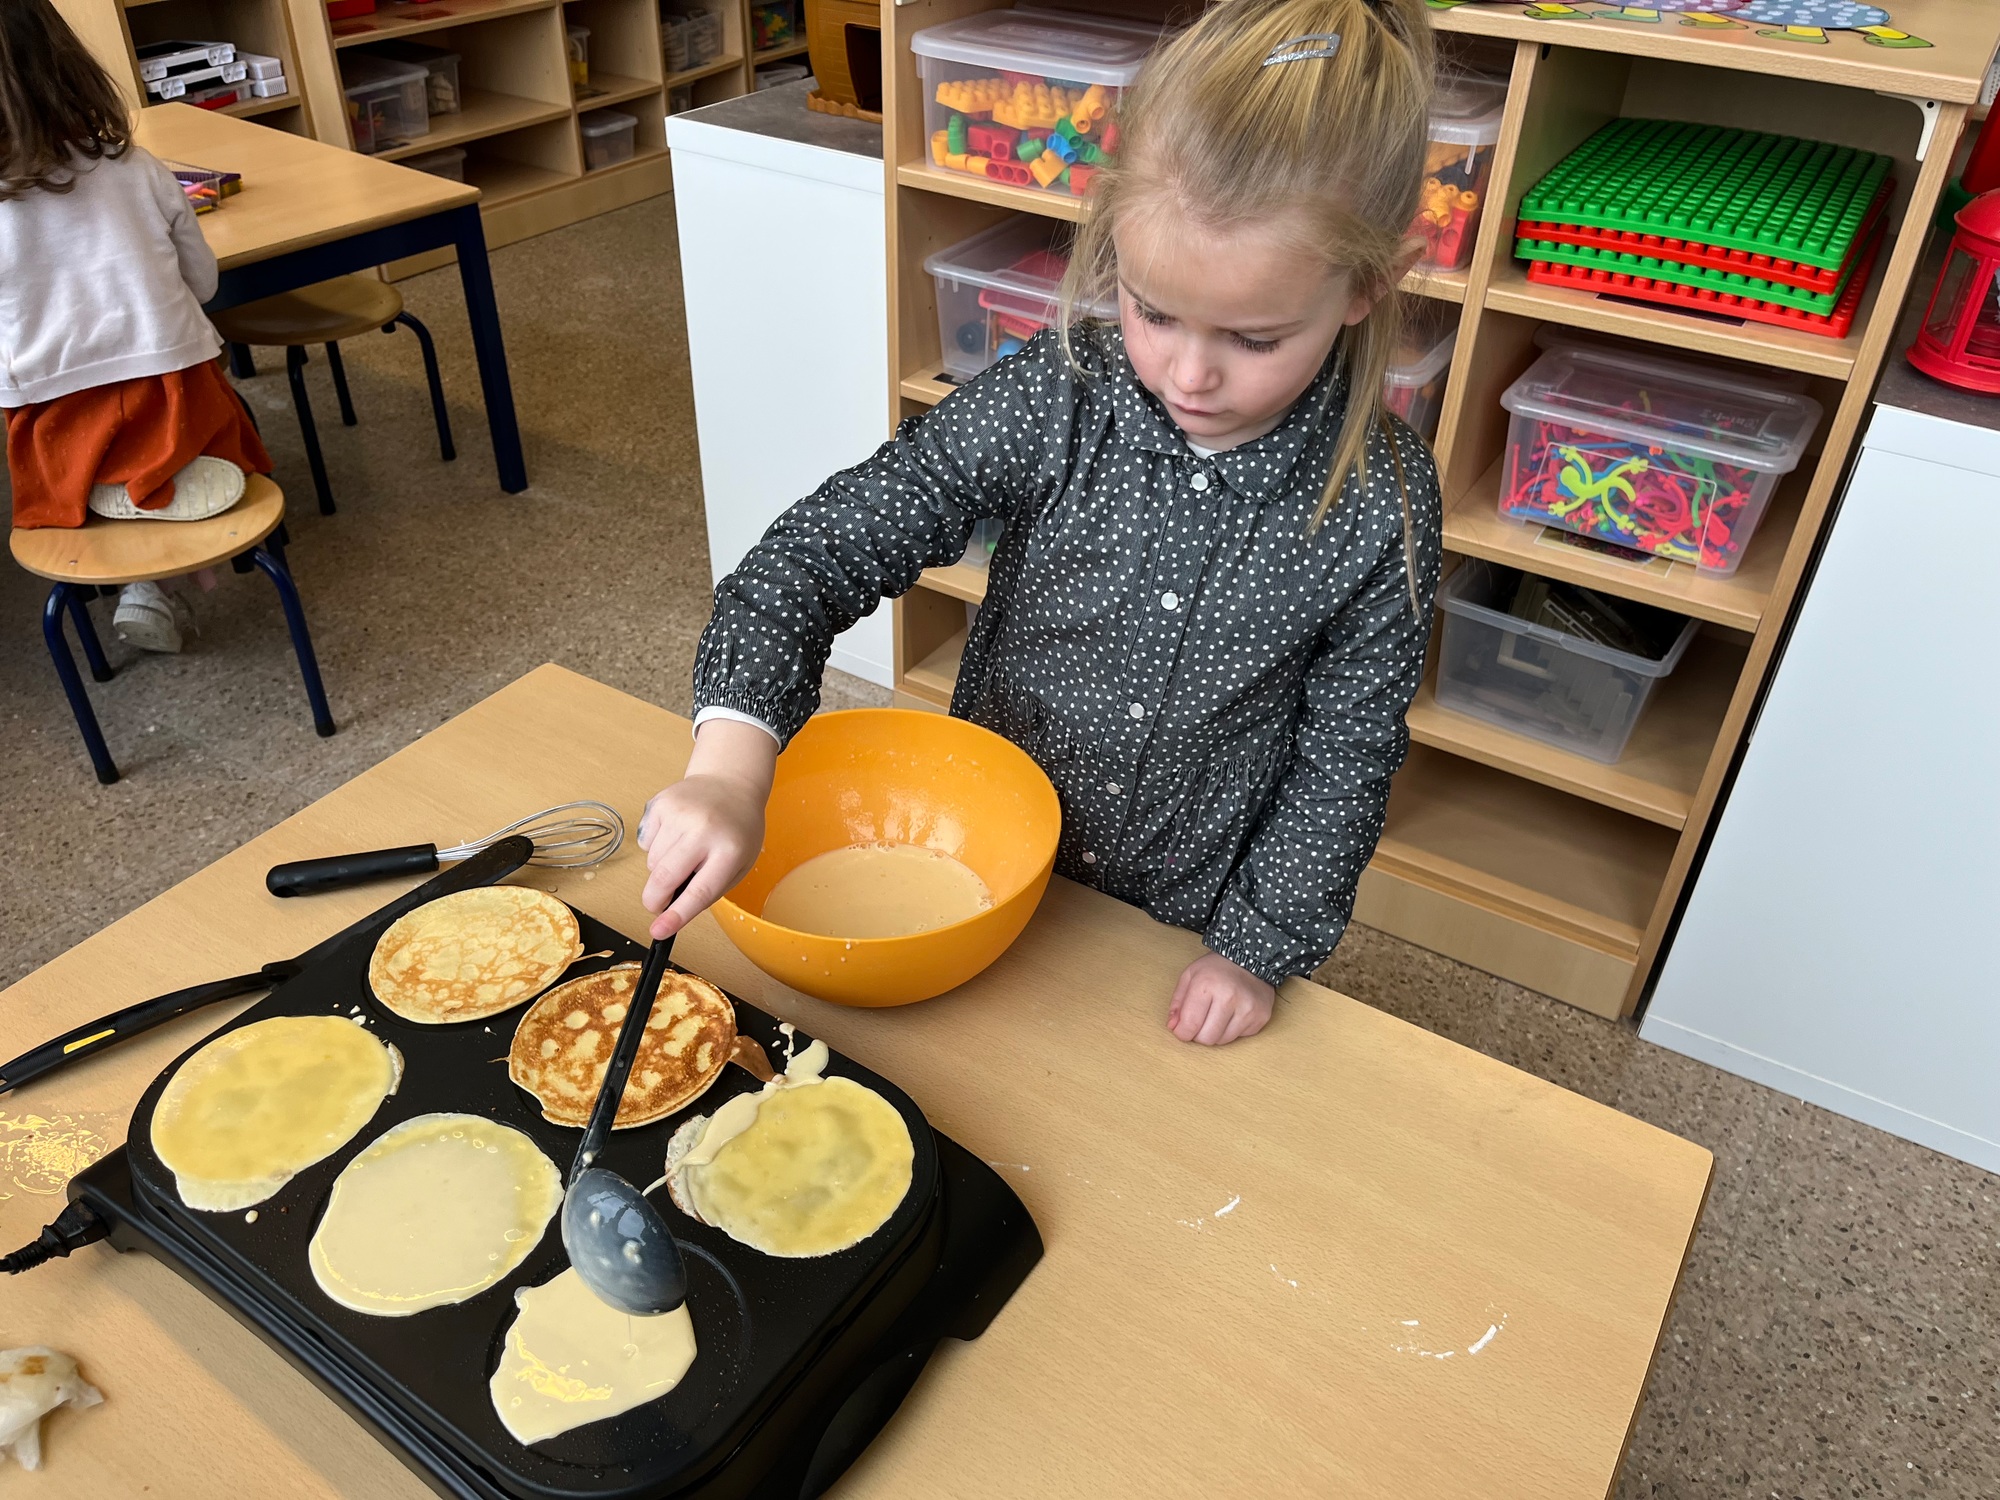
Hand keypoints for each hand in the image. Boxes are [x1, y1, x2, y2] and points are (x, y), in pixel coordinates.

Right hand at [638, 718, 778, 939]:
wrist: (730, 782)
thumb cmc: (737, 830)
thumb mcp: (739, 864)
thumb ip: (710, 889)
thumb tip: (672, 912)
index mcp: (729, 850)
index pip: (699, 891)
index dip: (676, 915)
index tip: (659, 932)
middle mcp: (703, 830)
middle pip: (665, 877)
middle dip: (654, 900)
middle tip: (657, 906)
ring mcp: (679, 814)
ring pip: (653, 863)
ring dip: (662, 869)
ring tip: (684, 853)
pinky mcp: (660, 803)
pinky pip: (646, 843)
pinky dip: (656, 847)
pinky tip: (675, 834)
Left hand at [1167, 951, 1274, 1045]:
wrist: (1250, 959)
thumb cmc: (1215, 968)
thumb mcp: (1189, 976)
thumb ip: (1177, 1003)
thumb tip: (1173, 1027)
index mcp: (1206, 985)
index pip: (1189, 1025)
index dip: (1182, 1032)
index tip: (1182, 1028)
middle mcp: (1229, 997)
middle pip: (1206, 1038)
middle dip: (1199, 1034)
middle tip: (1201, 1020)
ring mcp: (1248, 1008)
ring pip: (1222, 1041)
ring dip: (1215, 1033)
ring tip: (1217, 1014)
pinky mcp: (1261, 1017)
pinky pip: (1239, 1037)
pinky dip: (1232, 1029)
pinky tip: (1233, 1013)